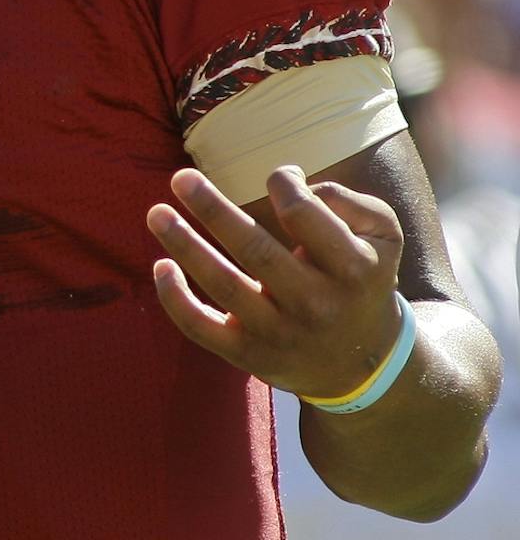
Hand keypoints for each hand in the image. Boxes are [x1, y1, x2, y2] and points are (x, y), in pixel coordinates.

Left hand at [146, 164, 406, 400]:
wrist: (364, 362)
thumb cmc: (362, 279)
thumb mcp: (382, 238)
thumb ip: (350, 201)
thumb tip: (293, 180)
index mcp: (353, 269)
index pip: (305, 215)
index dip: (283, 185)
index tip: (275, 176)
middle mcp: (316, 304)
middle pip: (255, 250)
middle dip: (212, 210)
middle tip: (181, 178)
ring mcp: (279, 333)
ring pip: (223, 285)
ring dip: (184, 245)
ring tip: (156, 213)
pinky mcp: (249, 355)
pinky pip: (202, 329)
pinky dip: (174, 300)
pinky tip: (160, 265)